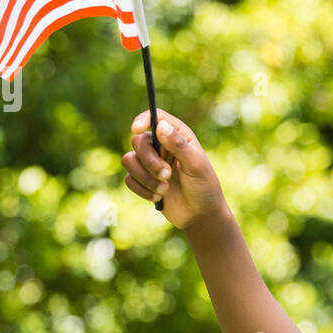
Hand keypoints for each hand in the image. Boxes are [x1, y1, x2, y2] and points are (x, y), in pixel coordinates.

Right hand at [123, 108, 225, 230]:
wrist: (200, 215)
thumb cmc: (204, 187)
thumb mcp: (196, 165)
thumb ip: (179, 146)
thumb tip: (161, 126)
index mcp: (178, 136)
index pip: (155, 117)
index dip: (143, 119)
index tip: (136, 129)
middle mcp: (161, 146)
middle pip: (138, 141)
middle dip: (149, 161)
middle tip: (167, 175)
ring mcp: (150, 163)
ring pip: (129, 160)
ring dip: (145, 178)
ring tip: (164, 189)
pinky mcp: (142, 180)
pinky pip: (129, 179)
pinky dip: (142, 189)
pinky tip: (158, 197)